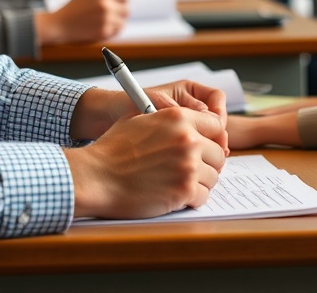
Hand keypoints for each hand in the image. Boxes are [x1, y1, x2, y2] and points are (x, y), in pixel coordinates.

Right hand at [35, 0, 127, 44]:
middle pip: (126, 10)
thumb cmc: (72, 7)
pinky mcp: (103, 33)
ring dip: (117, 23)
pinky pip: (116, 32)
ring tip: (107, 22)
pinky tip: (103, 28)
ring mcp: (106, 21)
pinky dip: (112, 31)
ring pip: (122, 22)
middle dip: (120, 12)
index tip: (119, 2)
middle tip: (114, 13)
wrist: (60, 24)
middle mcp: (107, 6)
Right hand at [66, 106, 226, 218]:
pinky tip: (174, 195)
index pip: (216, 126)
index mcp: (179, 117)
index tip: (206, 148)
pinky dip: (192, 199)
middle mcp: (188, 139)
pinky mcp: (184, 191)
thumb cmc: (113, 149)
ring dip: (199, 182)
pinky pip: (203, 196)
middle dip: (207, 162)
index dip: (211, 138)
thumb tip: (191, 125)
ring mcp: (188, 166)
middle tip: (190, 169)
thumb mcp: (140, 118)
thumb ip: (170, 119)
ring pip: (213, 177)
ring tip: (177, 182)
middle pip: (219, 153)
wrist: (97, 176)